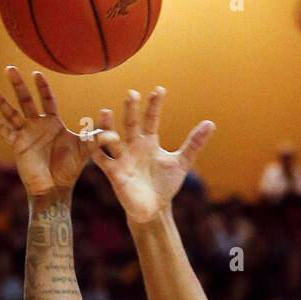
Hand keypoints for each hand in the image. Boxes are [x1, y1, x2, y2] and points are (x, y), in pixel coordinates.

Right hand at [0, 66, 99, 197]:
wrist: (55, 188)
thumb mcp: (84, 151)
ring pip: (11, 113)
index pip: (47, 99)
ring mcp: (26, 134)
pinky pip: (6, 133)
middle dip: (18, 85)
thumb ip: (97, 140)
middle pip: (26, 100)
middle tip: (9, 68)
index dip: (42, 87)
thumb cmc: (70, 169)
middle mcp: (38, 125)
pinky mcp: (18, 145)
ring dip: (1, 102)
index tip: (36, 73)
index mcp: (53, 122)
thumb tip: (115, 134)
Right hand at [90, 86, 214, 223]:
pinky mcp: (113, 172)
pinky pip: (100, 158)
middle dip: (130, 109)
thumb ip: (194, 143)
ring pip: (110, 137)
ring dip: (106, 126)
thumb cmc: (165, 185)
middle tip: (132, 94)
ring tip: (105, 112)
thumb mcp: (182, 163)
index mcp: (149, 142)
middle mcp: (133, 146)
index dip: (154, 105)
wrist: (154, 210)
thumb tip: (211, 123)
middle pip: (130, 123)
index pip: (151, 119)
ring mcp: (122, 158)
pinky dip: (93, 147)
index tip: (159, 90)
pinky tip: (89, 136)